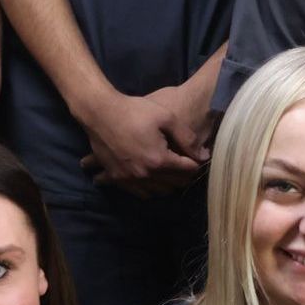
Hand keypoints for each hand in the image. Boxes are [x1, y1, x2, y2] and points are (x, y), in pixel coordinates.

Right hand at [74, 85, 209, 196]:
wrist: (100, 113)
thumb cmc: (135, 111)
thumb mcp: (166, 118)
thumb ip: (187, 138)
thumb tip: (204, 155)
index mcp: (159, 160)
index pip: (186, 170)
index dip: (196, 164)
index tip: (199, 157)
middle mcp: (144, 174)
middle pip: (173, 183)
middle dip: (184, 176)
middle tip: (188, 166)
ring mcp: (128, 178)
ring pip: (156, 191)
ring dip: (168, 185)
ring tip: (173, 175)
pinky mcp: (116, 177)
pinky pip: (137, 192)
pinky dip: (148, 190)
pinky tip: (153, 183)